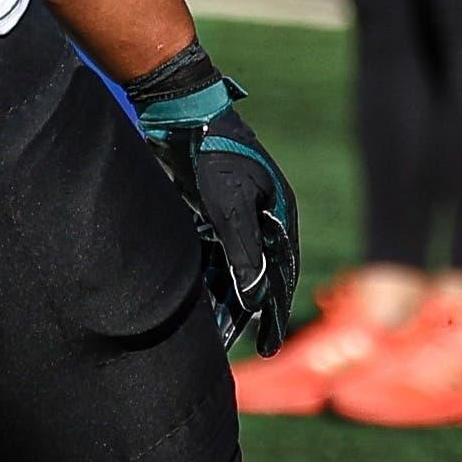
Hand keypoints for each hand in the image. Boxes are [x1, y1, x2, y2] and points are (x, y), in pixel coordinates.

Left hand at [125, 45, 301, 354]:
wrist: (181, 110)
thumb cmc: (211, 154)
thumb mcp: (228, 205)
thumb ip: (242, 251)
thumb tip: (254, 298)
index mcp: (278, 215)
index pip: (280, 276)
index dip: (273, 314)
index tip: (268, 347)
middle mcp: (262, 217)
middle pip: (256, 275)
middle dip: (247, 314)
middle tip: (242, 351)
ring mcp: (236, 213)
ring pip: (232, 267)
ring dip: (224, 299)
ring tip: (213, 335)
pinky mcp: (209, 209)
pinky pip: (212, 252)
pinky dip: (207, 276)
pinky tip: (196, 300)